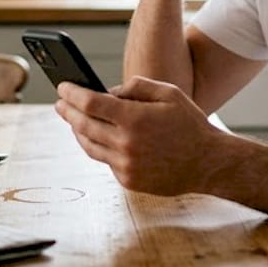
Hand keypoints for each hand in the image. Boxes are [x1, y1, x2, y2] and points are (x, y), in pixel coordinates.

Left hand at [55, 76, 221, 195]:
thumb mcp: (169, 93)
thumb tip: (108, 92)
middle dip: (68, 111)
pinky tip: (99, 138)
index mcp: (134, 118)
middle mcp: (126, 143)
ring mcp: (126, 165)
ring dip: (77, 131)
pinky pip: (105, 160)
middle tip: (60, 103)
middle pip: (83, 125)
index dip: (72, 93)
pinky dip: (99, 147)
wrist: (208, 163)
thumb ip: (136, 86)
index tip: (62, 87)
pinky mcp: (128, 180)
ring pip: (89, 146)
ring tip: (74, 120)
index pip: (90, 103)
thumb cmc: (190, 123)